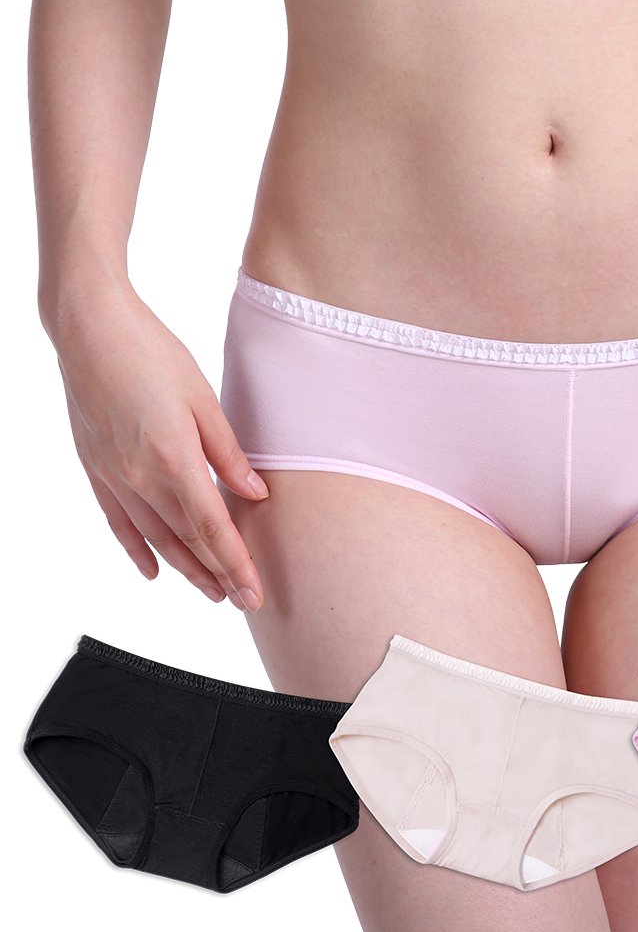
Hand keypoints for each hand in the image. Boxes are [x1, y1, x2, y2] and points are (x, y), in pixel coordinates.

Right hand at [50, 282, 268, 610]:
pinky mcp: (96, 468)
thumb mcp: (203, 400)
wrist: (88, 329)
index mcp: (174, 460)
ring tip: (211, 594)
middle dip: (218, 575)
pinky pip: (119, 522)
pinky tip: (153, 572)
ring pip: (155, 538)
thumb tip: (255, 495)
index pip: (213, 529)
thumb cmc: (152, 353)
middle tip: (243, 602)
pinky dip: (138, 550)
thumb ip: (229, 453)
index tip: (254, 592)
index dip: (236, 564)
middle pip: (187, 541)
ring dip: (185, 570)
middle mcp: (141, 478)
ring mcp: (114, 476)